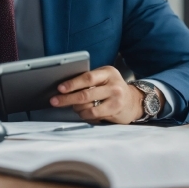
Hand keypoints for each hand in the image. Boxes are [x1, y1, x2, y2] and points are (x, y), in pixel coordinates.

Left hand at [50, 65, 164, 124]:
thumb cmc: (112, 88)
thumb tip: (64, 87)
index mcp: (108, 72)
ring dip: (76, 108)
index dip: (72, 84)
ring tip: (75, 106)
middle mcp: (114, 84)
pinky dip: (85, 115)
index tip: (60, 88)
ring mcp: (116, 99)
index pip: (87, 77)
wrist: (134, 101)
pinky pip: (94, 115)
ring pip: (88, 107)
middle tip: (55, 101)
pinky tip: (84, 113)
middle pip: (86, 94)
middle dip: (67, 98)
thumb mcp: (104, 78)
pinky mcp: (115, 111)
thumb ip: (89, 80)